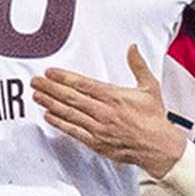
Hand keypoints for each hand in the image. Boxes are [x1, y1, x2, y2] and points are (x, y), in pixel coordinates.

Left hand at [30, 44, 186, 178]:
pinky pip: (73, 131)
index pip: (83, 84)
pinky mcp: (96, 142)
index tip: (50, 72)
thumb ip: (138, 65)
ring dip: (50, 103)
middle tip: (36, 82)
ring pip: (69, 113)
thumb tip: (133, 48)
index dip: (64, 78)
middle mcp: (103, 112)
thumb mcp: (149, 87)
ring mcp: (98, 128)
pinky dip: (60, 123)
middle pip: (71, 98)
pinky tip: (49, 116)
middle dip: (50, 88)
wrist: (158, 147)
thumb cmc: (154, 119)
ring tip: (37, 96)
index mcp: (114, 96)